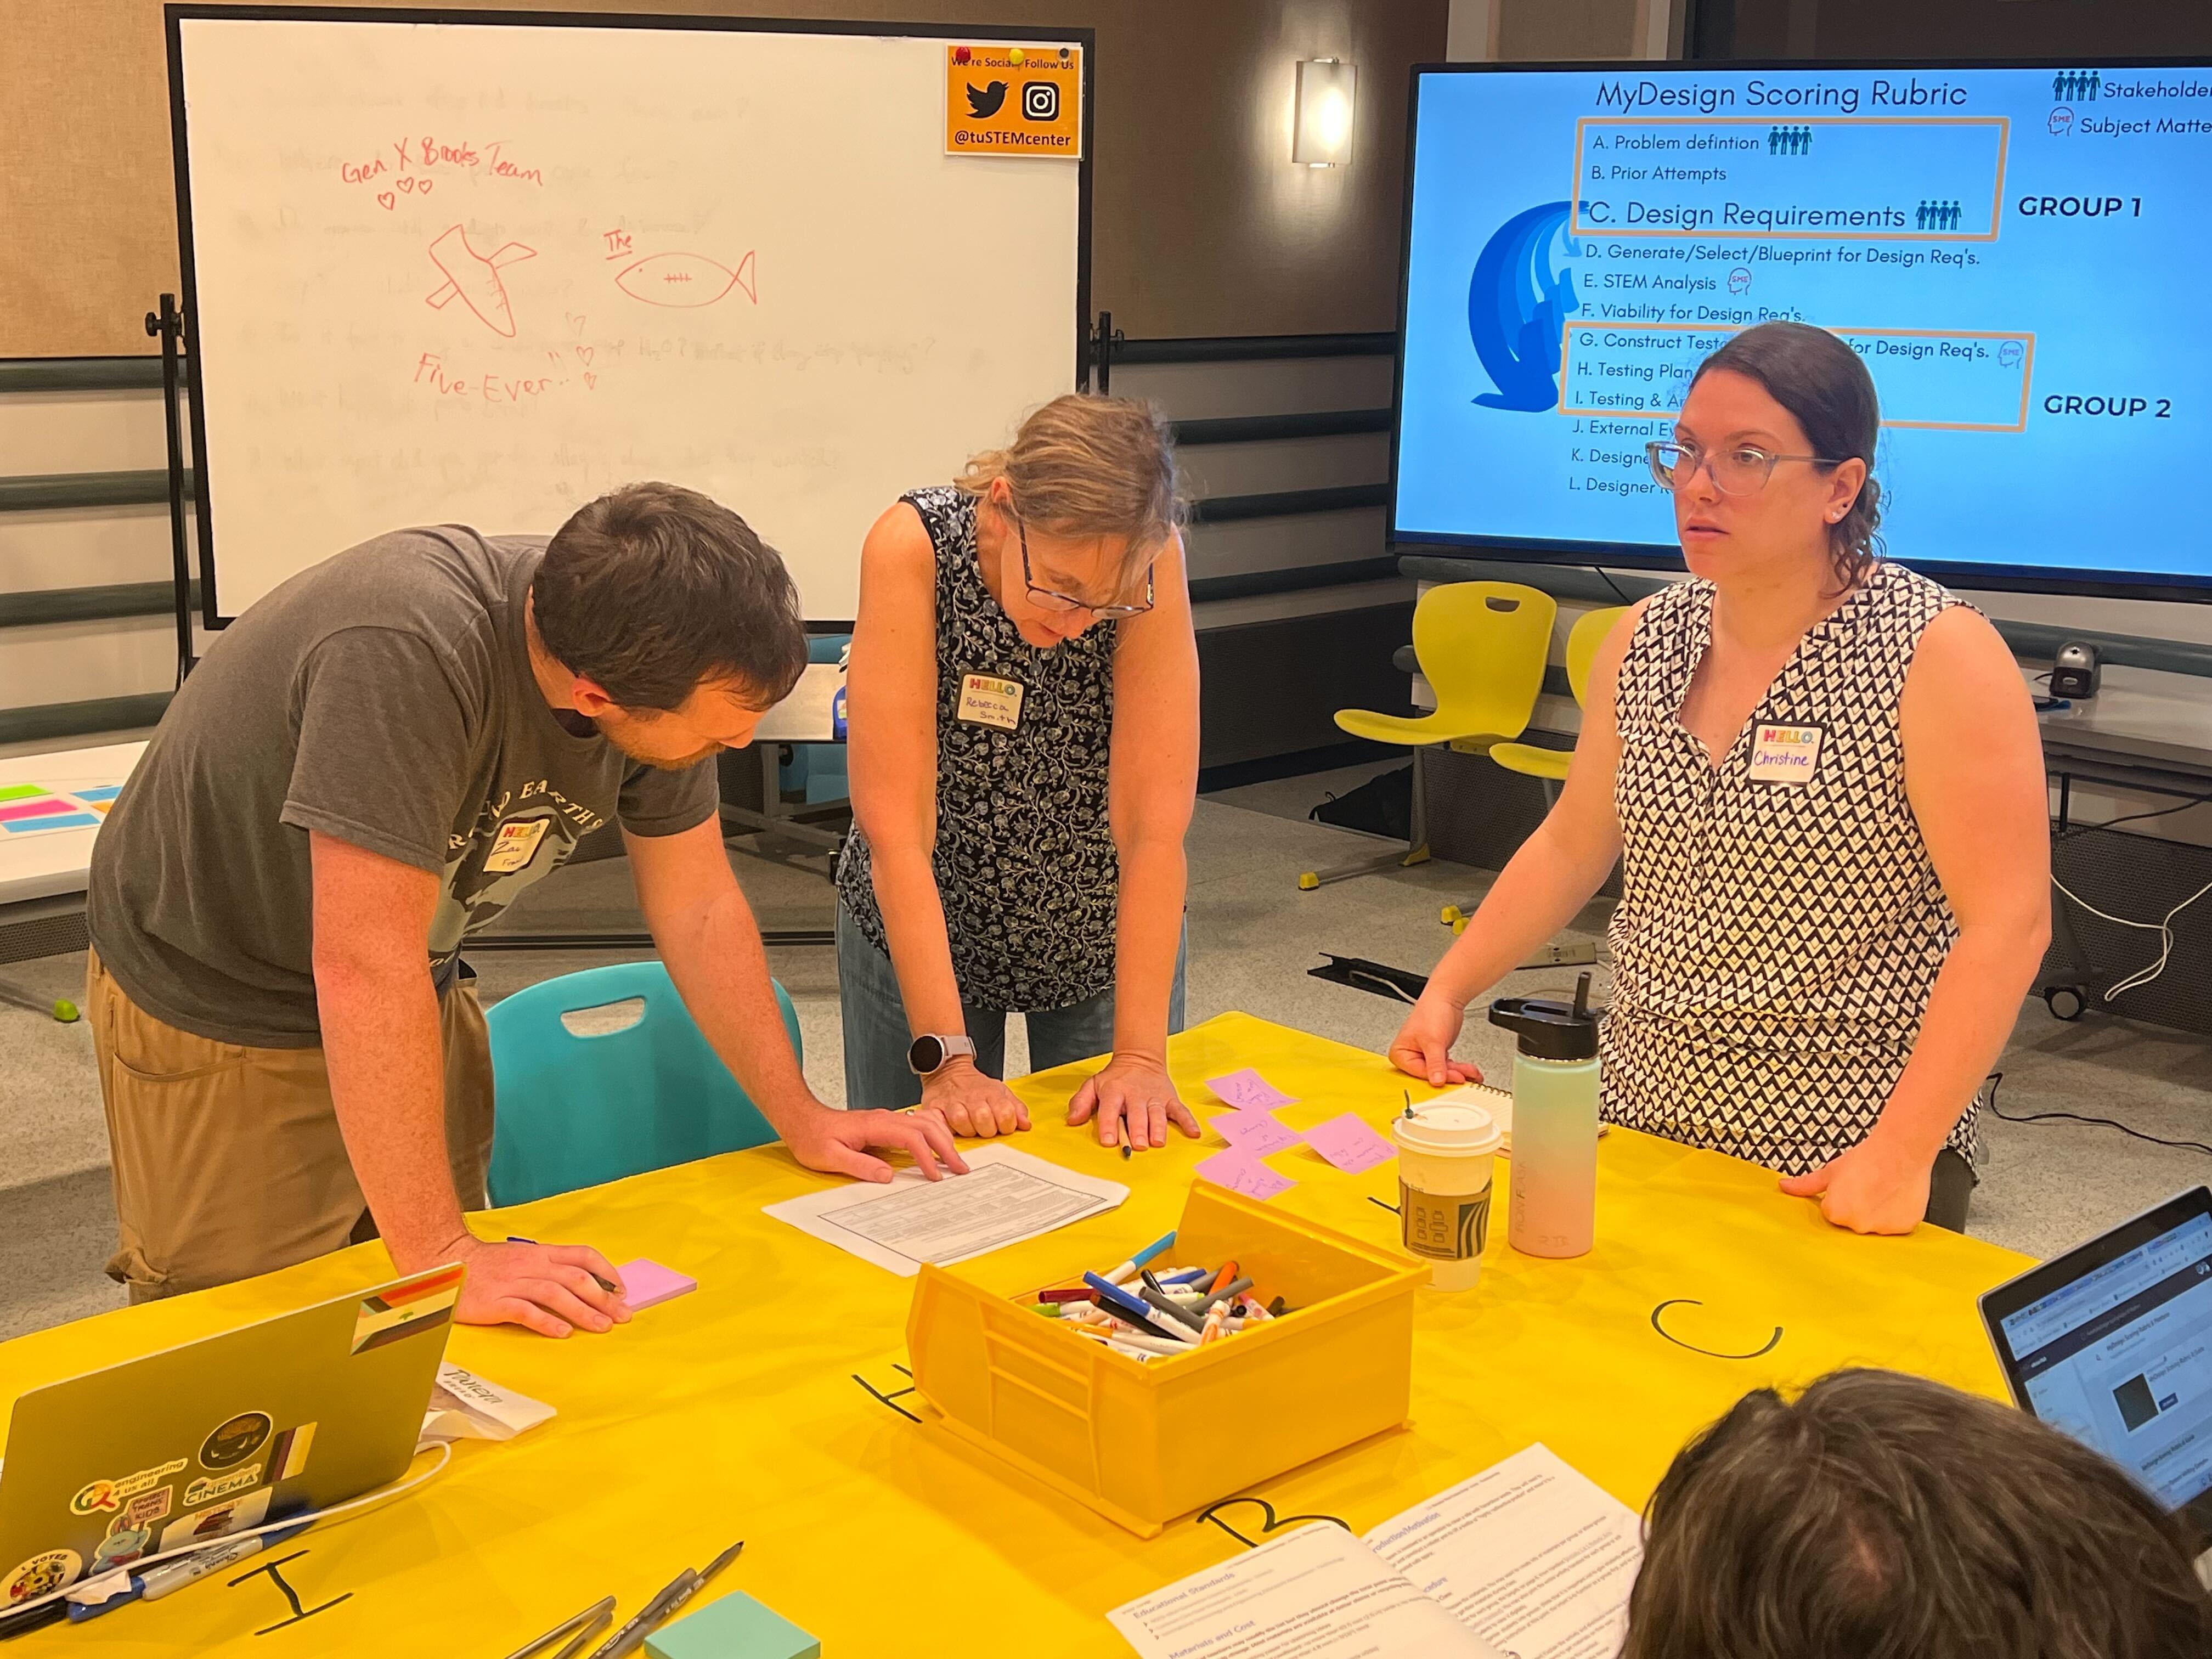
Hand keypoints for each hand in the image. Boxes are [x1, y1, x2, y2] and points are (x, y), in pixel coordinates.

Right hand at [440, 1235, 631, 1340]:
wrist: (445, 1262)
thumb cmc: (487, 1264)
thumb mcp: (523, 1258)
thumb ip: (550, 1267)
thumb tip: (584, 1284)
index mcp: (541, 1253)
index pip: (583, 1256)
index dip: (607, 1272)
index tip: (622, 1290)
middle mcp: (532, 1265)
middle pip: (576, 1278)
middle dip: (603, 1298)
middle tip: (622, 1315)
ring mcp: (513, 1283)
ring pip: (556, 1294)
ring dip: (582, 1311)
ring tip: (601, 1326)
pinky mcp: (496, 1302)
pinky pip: (525, 1311)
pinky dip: (546, 1321)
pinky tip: (562, 1332)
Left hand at [785, 1101, 969, 1183]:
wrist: (802, 1119)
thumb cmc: (812, 1137)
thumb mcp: (830, 1158)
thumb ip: (859, 1165)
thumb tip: (888, 1176)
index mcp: (874, 1126)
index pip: (911, 1137)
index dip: (926, 1157)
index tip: (935, 1176)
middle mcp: (884, 1118)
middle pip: (925, 1126)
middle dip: (946, 1147)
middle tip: (960, 1169)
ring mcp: (886, 1119)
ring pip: (925, 1121)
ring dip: (943, 1139)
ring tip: (954, 1160)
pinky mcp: (885, 1124)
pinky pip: (917, 1123)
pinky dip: (934, 1132)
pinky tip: (939, 1143)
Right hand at [920, 1058, 1030, 1138]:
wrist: (948, 1070)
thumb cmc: (974, 1086)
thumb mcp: (1000, 1091)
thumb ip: (1016, 1108)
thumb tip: (1025, 1124)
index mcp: (991, 1093)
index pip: (1005, 1113)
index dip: (1007, 1125)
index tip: (1003, 1127)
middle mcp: (972, 1097)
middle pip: (984, 1119)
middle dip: (987, 1130)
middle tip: (985, 1129)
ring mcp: (952, 1102)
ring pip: (962, 1122)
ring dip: (967, 1130)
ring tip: (969, 1128)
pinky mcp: (935, 1108)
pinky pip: (940, 1124)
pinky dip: (946, 1130)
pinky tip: (951, 1129)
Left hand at [1067, 1053, 1199, 1149]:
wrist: (1139, 1059)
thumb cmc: (1115, 1079)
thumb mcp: (1093, 1085)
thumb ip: (1081, 1102)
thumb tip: (1072, 1120)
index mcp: (1114, 1092)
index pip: (1109, 1109)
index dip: (1108, 1124)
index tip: (1108, 1140)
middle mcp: (1135, 1095)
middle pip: (1136, 1113)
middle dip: (1137, 1128)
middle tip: (1137, 1144)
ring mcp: (1154, 1097)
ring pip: (1157, 1113)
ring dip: (1158, 1127)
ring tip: (1158, 1141)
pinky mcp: (1170, 1099)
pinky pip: (1180, 1110)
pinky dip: (1188, 1121)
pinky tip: (1193, 1132)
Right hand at [1388, 995, 1483, 1087]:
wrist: (1446, 998)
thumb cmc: (1431, 1011)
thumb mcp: (1433, 1041)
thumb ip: (1435, 1064)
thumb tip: (1436, 1081)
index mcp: (1400, 1054)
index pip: (1418, 1073)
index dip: (1437, 1076)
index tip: (1454, 1078)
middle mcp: (1410, 1057)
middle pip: (1431, 1075)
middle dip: (1450, 1075)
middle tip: (1465, 1076)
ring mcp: (1424, 1057)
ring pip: (1442, 1072)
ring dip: (1458, 1072)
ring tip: (1470, 1071)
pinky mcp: (1437, 1055)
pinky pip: (1448, 1067)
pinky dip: (1459, 1068)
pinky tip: (1469, 1070)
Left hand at [1778, 1134, 1932, 1234]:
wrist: (1900, 1151)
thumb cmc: (1867, 1159)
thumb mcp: (1831, 1171)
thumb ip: (1806, 1184)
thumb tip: (1785, 1186)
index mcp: (1836, 1213)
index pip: (1833, 1213)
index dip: (1841, 1198)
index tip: (1850, 1188)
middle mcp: (1858, 1225)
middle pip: (1854, 1222)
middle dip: (1859, 1207)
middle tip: (1868, 1188)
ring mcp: (1882, 1229)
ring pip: (1876, 1225)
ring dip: (1878, 1213)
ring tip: (1883, 1190)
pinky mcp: (1903, 1228)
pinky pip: (1896, 1226)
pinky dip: (1897, 1215)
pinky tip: (1896, 1196)